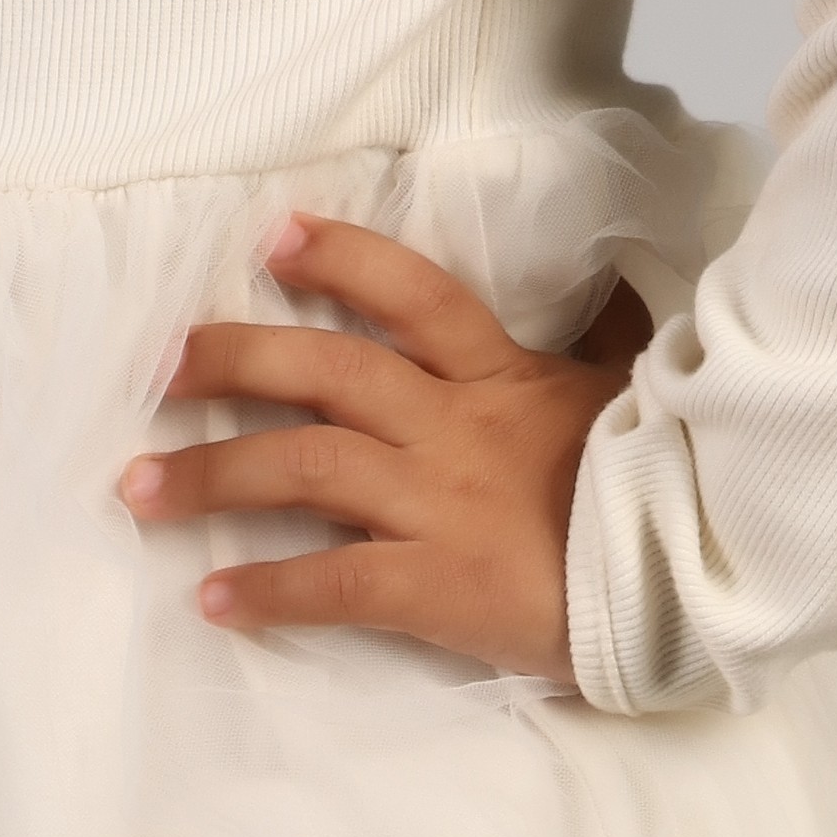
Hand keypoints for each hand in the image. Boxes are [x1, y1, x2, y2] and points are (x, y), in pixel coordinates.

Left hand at [116, 214, 650, 685]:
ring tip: (140, 488)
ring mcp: (438, 504)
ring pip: (303, 468)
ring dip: (211, 475)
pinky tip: (212, 600)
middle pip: (324, 372)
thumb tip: (613, 290)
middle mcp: (452, 427)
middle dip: (233, 361)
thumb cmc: (660, 488)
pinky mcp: (437, 585)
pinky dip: (268, 590)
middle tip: (162, 368)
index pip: (412, 295)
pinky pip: (335, 583)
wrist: (695, 581)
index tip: (271, 236)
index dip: (340, 256)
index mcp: (498, 375)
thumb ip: (604, 343)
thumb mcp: (628, 396)